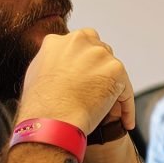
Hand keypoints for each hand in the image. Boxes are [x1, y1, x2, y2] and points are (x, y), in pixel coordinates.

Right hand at [17, 29, 134, 133]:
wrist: (51, 119)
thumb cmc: (41, 106)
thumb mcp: (36, 74)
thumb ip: (51, 62)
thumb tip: (61, 64)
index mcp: (58, 41)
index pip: (80, 45)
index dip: (85, 63)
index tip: (87, 78)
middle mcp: (79, 41)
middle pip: (100, 51)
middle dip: (101, 69)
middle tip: (100, 91)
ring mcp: (98, 53)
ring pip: (114, 69)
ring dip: (113, 86)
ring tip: (112, 109)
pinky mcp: (115, 69)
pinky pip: (126, 89)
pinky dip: (127, 106)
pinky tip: (126, 121)